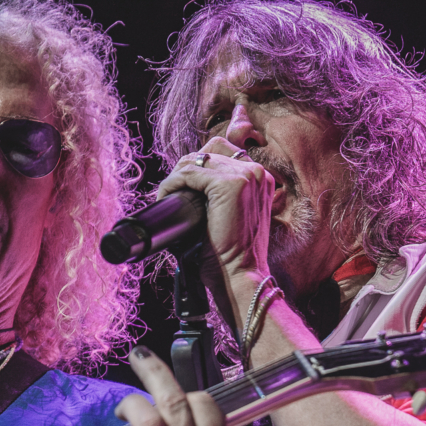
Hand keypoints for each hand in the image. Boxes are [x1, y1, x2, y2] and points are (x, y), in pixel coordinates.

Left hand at [154, 137, 276, 318]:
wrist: (238, 275)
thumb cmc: (229, 253)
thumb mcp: (229, 216)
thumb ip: (218, 196)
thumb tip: (187, 184)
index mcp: (259, 178)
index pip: (221, 152)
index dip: (196, 167)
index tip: (182, 188)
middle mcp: (257, 171)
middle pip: (208, 151)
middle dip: (185, 170)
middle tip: (171, 193)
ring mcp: (246, 175)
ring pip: (196, 160)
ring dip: (175, 177)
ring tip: (166, 197)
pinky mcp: (230, 184)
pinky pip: (189, 172)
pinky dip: (172, 183)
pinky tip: (166, 197)